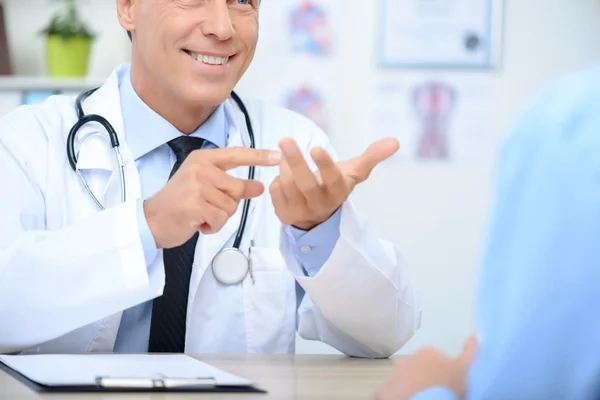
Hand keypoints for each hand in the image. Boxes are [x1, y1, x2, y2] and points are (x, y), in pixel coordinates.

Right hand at [144, 147, 280, 248]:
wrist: (151, 221)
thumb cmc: (180, 205)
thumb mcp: (207, 189)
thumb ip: (233, 186)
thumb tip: (259, 186)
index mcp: (202, 159)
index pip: (237, 154)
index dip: (259, 156)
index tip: (278, 156)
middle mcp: (200, 168)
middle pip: (237, 188)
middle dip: (227, 204)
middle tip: (207, 207)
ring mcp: (196, 185)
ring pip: (230, 206)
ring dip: (219, 217)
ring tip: (200, 215)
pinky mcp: (195, 204)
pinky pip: (221, 219)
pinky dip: (213, 226)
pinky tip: (197, 223)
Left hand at [270, 137, 399, 230]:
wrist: (318, 216)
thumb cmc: (334, 186)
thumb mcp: (353, 173)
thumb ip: (372, 156)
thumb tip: (395, 141)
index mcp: (338, 192)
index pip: (332, 178)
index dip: (324, 164)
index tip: (316, 147)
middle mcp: (320, 205)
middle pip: (305, 183)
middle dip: (295, 160)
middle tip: (286, 139)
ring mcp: (301, 212)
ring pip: (286, 184)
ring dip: (284, 165)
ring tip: (287, 152)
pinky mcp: (284, 215)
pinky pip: (274, 191)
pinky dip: (277, 178)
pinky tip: (284, 175)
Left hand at [374, 336, 477, 399]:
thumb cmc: (447, 385)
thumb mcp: (464, 369)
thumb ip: (470, 352)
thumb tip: (476, 336)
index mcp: (427, 353)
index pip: (433, 361)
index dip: (439, 373)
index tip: (444, 383)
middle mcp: (408, 359)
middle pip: (417, 370)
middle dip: (423, 379)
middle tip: (434, 393)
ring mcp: (394, 374)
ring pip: (403, 381)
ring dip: (409, 388)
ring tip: (420, 397)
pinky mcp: (383, 390)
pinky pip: (388, 393)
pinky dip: (394, 397)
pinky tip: (405, 399)